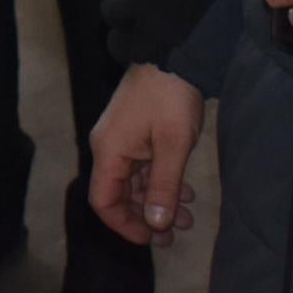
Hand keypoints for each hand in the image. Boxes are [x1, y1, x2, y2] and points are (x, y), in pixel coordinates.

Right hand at [88, 62, 203, 246]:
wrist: (174, 54)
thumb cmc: (170, 98)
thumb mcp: (172, 147)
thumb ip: (162, 187)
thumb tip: (155, 224)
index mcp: (109, 151)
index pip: (103, 201)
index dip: (125, 225)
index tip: (153, 238)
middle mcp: (109, 146)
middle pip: (118, 194)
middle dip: (147, 216)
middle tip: (177, 233)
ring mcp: (122, 138)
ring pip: (134, 182)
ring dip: (158, 200)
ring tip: (189, 215)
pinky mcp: (136, 131)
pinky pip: (142, 167)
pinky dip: (161, 182)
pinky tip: (185, 190)